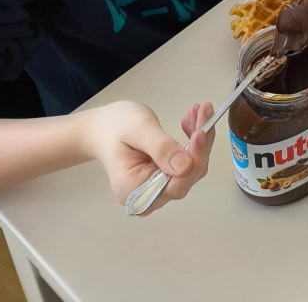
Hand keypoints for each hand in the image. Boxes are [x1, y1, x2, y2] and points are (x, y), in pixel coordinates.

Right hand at [83, 100, 213, 210]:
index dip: (194, 160)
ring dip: (199, 140)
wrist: (104, 128)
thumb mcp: (138, 129)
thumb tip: (185, 166)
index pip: (176, 184)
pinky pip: (187, 164)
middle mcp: (149, 197)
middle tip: (204, 111)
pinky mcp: (165, 178)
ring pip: (191, 168)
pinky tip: (191, 122)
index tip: (202, 132)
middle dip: (200, 144)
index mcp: (135, 190)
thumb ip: (160, 148)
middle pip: (187, 176)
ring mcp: (158, 190)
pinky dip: (193, 142)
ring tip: (198, 111)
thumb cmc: (116, 126)